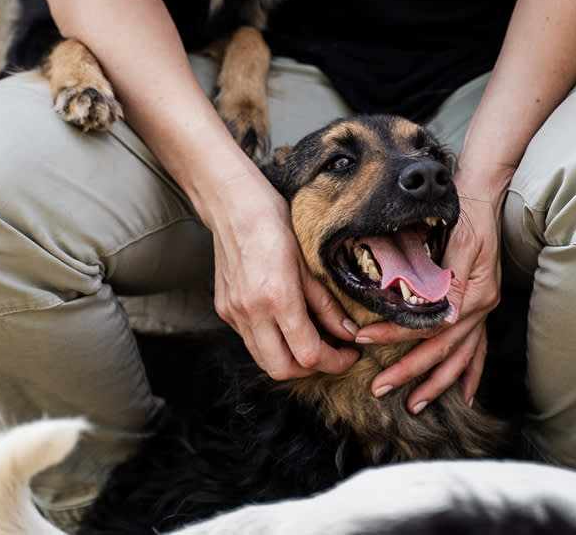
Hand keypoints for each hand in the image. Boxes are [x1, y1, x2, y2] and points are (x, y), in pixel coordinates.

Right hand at [210, 176, 359, 379]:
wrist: (233, 206)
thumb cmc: (275, 224)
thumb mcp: (309, 262)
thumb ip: (326, 304)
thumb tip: (348, 333)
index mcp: (277, 297)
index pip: (309, 353)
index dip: (335, 362)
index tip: (351, 354)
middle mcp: (251, 311)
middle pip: (283, 369)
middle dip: (312, 369)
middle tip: (334, 354)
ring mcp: (233, 313)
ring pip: (263, 360)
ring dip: (290, 360)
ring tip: (313, 341)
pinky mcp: (224, 310)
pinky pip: (250, 341)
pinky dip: (272, 344)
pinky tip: (287, 326)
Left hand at [353, 190, 502, 411]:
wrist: (484, 196)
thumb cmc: (465, 213)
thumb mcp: (458, 239)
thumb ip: (446, 275)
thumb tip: (431, 308)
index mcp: (470, 291)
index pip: (428, 324)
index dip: (395, 334)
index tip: (364, 338)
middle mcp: (479, 305)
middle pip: (443, 349)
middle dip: (411, 372)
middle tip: (380, 388)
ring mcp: (483, 309)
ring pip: (461, 357)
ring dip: (438, 383)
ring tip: (415, 404)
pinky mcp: (481, 306)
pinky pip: (479, 348)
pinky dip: (471, 372)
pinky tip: (466, 394)